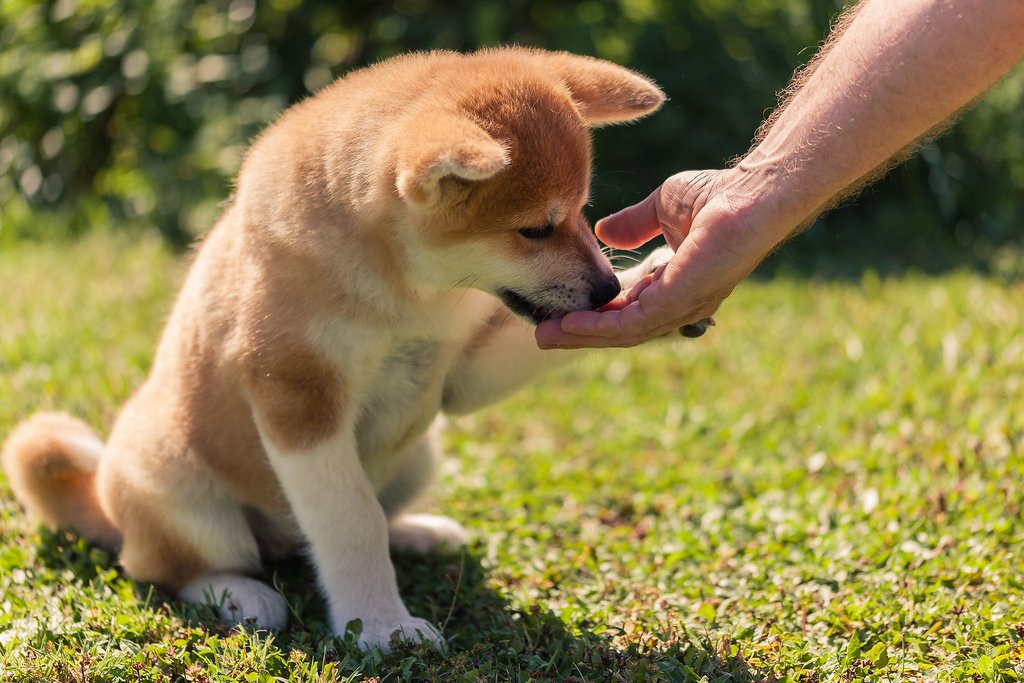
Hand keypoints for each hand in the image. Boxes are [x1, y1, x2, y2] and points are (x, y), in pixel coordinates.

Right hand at [535, 168, 790, 347]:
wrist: (750, 193)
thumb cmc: (718, 195)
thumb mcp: (661, 208)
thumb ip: (633, 224)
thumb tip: (604, 233)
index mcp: (673, 285)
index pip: (628, 309)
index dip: (593, 314)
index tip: (560, 313)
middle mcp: (677, 304)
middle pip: (621, 328)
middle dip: (580, 333)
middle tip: (543, 335)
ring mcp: (679, 307)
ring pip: (622, 332)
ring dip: (581, 335)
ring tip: (546, 335)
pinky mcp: (679, 301)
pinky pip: (632, 324)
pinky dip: (598, 328)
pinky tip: (570, 325)